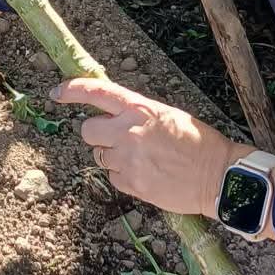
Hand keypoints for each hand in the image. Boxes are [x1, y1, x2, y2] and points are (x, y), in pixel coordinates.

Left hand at [53, 79, 247, 219]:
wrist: (217, 175)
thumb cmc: (198, 142)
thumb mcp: (167, 115)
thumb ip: (137, 115)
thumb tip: (114, 118)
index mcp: (140, 108)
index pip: (96, 92)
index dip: (72, 90)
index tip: (57, 92)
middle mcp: (128, 131)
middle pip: (87, 131)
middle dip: (97, 135)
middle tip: (117, 139)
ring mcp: (128, 159)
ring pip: (100, 157)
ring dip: (114, 157)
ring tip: (143, 159)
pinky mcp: (131, 183)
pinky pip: (113, 178)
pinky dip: (124, 176)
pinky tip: (148, 174)